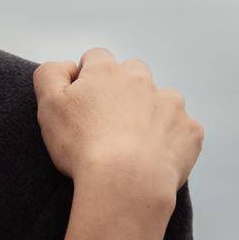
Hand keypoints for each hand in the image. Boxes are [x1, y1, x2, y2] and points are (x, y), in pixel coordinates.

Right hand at [34, 48, 203, 202]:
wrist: (125, 181)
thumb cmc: (81, 145)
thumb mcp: (48, 105)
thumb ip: (49, 74)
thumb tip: (65, 65)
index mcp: (106, 72)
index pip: (96, 58)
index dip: (87, 76)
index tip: (81, 102)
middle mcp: (142, 81)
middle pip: (133, 72)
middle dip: (122, 89)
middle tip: (107, 121)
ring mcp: (171, 105)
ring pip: (162, 99)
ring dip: (150, 111)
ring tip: (134, 141)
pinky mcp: (190, 131)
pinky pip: (182, 129)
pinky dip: (171, 138)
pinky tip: (154, 157)